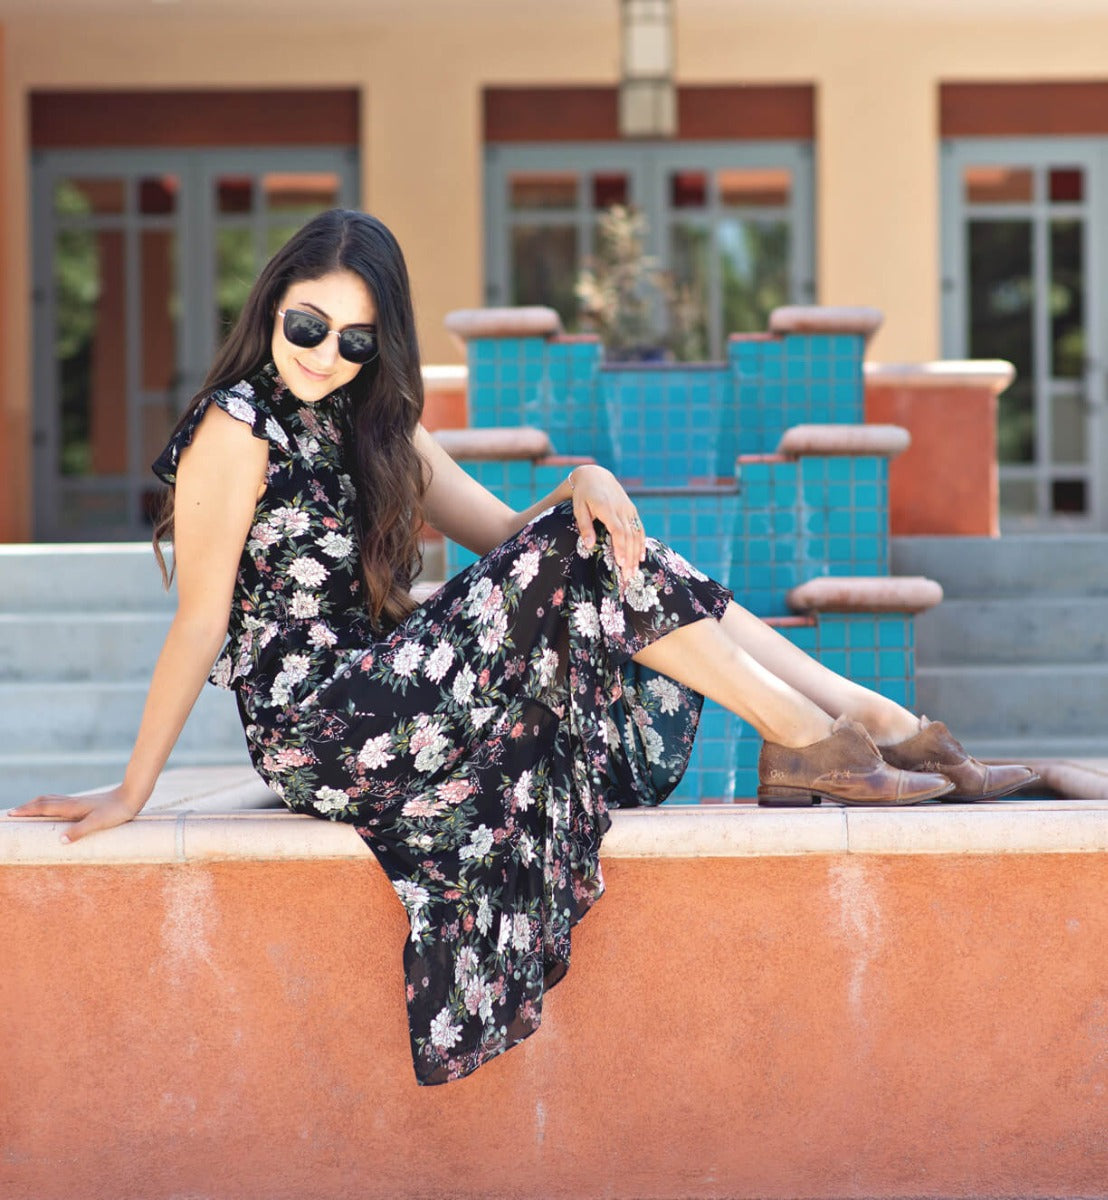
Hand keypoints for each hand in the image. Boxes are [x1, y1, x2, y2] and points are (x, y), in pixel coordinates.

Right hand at [7, 786, 144, 844]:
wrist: (133, 796)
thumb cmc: (117, 811)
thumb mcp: (99, 823)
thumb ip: (80, 831)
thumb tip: (60, 840)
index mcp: (72, 807)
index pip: (43, 808)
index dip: (27, 811)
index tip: (11, 814)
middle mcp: (72, 802)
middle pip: (44, 801)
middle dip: (27, 807)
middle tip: (12, 813)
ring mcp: (79, 801)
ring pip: (53, 799)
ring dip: (37, 804)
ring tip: (28, 809)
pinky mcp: (86, 802)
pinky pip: (62, 801)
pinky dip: (50, 803)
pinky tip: (56, 808)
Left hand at [569, 465, 645, 574]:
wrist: (595, 476)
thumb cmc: (583, 495)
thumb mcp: (579, 508)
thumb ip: (585, 526)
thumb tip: (588, 546)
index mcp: (607, 508)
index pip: (618, 530)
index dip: (621, 547)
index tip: (621, 563)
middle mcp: (621, 509)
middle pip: (630, 536)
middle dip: (630, 557)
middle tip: (628, 576)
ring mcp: (629, 510)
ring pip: (636, 534)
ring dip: (636, 554)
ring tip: (634, 572)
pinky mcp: (632, 511)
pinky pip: (639, 529)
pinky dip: (641, 544)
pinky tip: (641, 557)